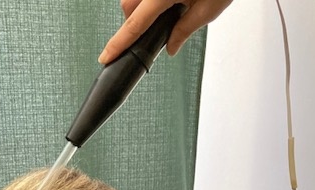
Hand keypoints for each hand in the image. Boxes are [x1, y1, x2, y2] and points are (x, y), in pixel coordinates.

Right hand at [98, 0, 233, 63]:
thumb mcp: (208, 9)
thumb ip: (185, 30)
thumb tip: (170, 48)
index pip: (135, 25)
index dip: (118, 44)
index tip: (105, 57)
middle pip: (128, 8)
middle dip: (134, 22)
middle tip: (157, 28)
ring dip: (142, 7)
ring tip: (169, 7)